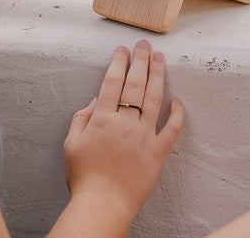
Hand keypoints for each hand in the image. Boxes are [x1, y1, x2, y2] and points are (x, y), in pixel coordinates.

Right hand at [62, 40, 184, 226]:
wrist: (103, 204)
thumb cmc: (84, 177)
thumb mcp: (71, 144)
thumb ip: (81, 119)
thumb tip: (94, 100)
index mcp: (102, 120)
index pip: (112, 83)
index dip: (118, 63)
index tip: (123, 50)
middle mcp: (125, 124)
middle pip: (135, 85)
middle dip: (140, 61)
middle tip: (145, 44)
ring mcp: (144, 137)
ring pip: (154, 99)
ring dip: (158, 76)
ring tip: (161, 58)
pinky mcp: (158, 152)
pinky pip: (172, 129)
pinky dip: (177, 113)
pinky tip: (178, 100)